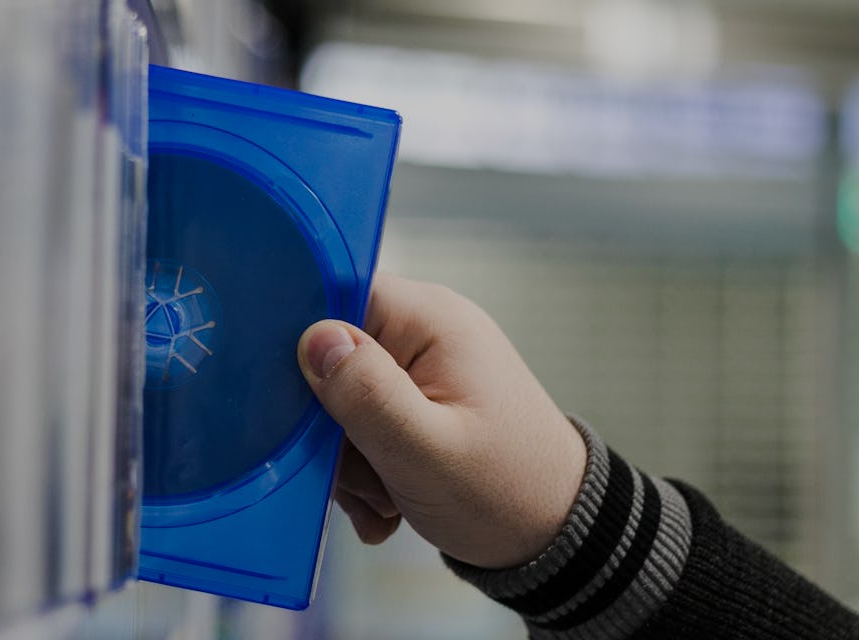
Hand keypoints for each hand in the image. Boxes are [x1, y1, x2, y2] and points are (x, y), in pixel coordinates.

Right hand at [298, 275, 586, 568]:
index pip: (338, 295)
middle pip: (334, 358)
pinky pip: (366, 424)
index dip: (305, 344)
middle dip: (333, 426)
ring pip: (344, 400)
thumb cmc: (507, 493)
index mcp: (432, 321)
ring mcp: (424, 369)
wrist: (554, 537)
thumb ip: (366, 393)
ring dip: (350, 458)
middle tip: (360, 475)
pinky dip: (367, 467)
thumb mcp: (424, 450)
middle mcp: (427, 333)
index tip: (304, 404)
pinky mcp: (420, 403)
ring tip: (384, 496)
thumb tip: (314, 339)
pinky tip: (387, 501)